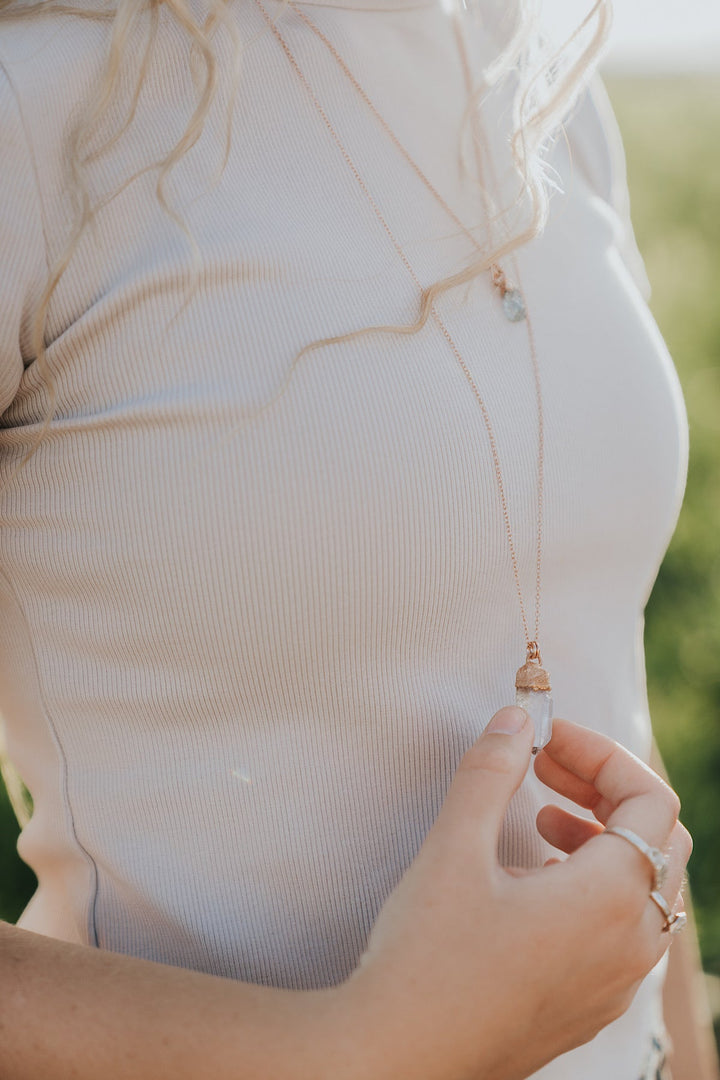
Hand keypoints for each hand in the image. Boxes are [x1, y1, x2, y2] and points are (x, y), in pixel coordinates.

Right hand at [337, 708, 690, 1079]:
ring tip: (539, 823)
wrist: (398, 1058)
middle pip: (660, 842)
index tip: (547, 741)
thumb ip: (491, 772)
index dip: (602, 754)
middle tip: (549, 770)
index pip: (650, 800)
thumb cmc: (427, 957)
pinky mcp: (586, 1007)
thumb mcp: (454, 847)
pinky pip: (621, 932)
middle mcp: (629, 946)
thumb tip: (515, 720)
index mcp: (611, 899)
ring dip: (602, 840)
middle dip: (607, 792)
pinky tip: (529, 884)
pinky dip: (593, 888)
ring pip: (645, 890)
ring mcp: (613, 984)